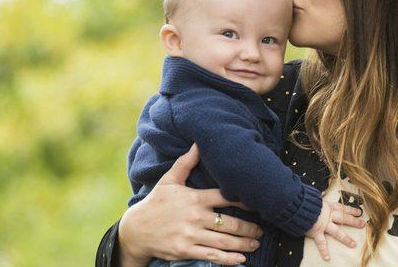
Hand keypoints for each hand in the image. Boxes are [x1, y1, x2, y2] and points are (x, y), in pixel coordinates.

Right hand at [118, 143, 263, 266]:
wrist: (136, 230)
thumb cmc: (156, 202)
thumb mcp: (169, 180)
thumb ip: (186, 163)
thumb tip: (198, 143)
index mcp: (194, 198)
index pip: (224, 197)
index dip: (243, 200)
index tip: (257, 203)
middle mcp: (195, 216)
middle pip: (229, 223)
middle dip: (249, 227)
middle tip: (261, 230)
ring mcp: (190, 235)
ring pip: (223, 241)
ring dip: (243, 243)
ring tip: (256, 242)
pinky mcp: (185, 250)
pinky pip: (211, 256)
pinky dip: (228, 259)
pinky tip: (241, 259)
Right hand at [305, 199, 364, 261]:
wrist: (297, 205)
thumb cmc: (303, 200)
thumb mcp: (313, 197)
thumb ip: (317, 199)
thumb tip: (318, 196)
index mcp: (327, 206)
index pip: (342, 208)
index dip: (351, 210)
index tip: (359, 212)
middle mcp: (328, 215)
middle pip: (344, 218)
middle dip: (354, 221)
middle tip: (362, 224)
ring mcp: (323, 224)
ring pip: (337, 232)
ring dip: (346, 239)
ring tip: (353, 244)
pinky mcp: (316, 232)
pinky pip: (321, 243)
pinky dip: (323, 251)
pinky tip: (327, 257)